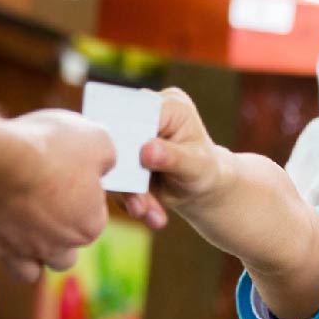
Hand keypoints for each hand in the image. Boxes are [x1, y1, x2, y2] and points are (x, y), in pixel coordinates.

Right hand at [0, 108, 113, 281]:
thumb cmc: (43, 148)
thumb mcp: (96, 139)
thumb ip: (106, 156)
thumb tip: (106, 163)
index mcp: (87, 227)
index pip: (92, 223)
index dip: (80, 203)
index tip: (66, 183)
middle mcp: (54, 248)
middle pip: (63, 257)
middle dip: (57, 239)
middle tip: (42, 208)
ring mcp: (14, 253)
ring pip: (28, 270)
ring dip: (26, 253)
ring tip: (16, 225)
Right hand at [121, 88, 224, 229]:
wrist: (199, 188)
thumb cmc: (204, 170)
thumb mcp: (196, 165)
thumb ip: (173, 157)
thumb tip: (148, 150)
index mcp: (168, 104)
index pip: (138, 113)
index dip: (127, 137)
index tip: (126, 166)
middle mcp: (144, 113)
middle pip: (119, 137)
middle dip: (127, 173)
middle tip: (139, 204)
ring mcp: (129, 135)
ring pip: (114, 160)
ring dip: (127, 191)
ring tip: (145, 212)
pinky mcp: (119, 156)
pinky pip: (114, 175)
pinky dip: (128, 198)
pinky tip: (146, 213)